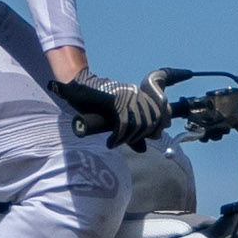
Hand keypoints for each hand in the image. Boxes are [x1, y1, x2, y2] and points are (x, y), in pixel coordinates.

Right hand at [52, 68, 172, 151]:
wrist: (79, 87)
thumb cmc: (95, 103)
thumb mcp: (117, 117)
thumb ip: (131, 131)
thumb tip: (144, 150)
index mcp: (139, 94)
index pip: (158, 113)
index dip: (156, 128)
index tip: (147, 138)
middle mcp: (135, 94)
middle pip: (149, 121)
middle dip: (140, 136)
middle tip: (127, 142)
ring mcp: (126, 96)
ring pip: (137, 124)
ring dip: (127, 139)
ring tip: (115, 142)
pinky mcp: (116, 101)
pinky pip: (123, 124)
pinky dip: (118, 137)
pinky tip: (111, 143)